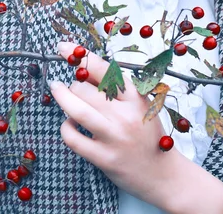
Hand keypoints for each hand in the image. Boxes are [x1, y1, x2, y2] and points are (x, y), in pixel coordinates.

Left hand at [49, 41, 184, 210]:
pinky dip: (65, 127)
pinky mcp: (104, 158)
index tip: (63, 48)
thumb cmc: (146, 134)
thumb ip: (115, 88)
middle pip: (85, 88)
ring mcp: (115, 137)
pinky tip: (70, 124)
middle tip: (73, 88)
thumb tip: (83, 66)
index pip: (102, 68)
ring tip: (58, 91)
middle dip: (73, 85)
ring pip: (77, 109)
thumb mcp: (139, 105)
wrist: (164, 175)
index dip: (79, 55)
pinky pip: (73, 137)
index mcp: (135, 97)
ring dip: (62, 98)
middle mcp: (125, 115)